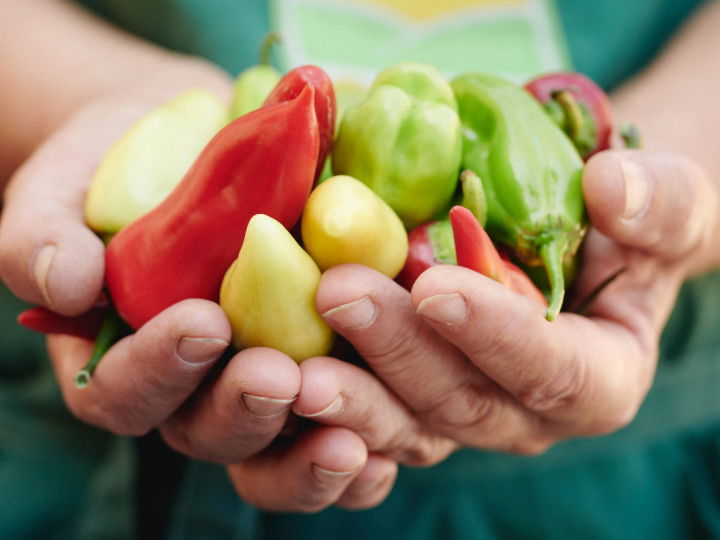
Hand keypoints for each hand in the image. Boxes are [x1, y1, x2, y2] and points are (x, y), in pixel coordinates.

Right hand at [0, 66, 395, 511]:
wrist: (196, 139)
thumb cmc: (119, 166)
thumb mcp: (64, 187)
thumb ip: (43, 236)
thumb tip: (64, 284)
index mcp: (126, 356)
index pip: (124, 391)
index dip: (156, 370)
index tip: (200, 322)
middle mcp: (194, 386)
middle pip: (209, 431)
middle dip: (244, 410)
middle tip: (279, 376)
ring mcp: (262, 380)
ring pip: (279, 447)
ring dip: (313, 452)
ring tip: (352, 438)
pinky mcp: (322, 365)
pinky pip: (341, 427)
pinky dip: (366, 445)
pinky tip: (389, 444)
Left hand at [292, 149, 718, 471]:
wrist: (575, 244)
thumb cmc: (625, 225)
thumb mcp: (664, 205)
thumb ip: (656, 205)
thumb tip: (611, 189)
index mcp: (596, 380)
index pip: (551, 373)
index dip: (494, 336)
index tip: (437, 287)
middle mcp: (525, 414)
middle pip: (460, 403)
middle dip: (398, 352)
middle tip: (338, 295)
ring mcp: (462, 415)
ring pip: (404, 428)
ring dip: (349, 399)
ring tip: (290, 365)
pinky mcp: (411, 403)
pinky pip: (366, 425)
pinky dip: (324, 413)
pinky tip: (277, 379)